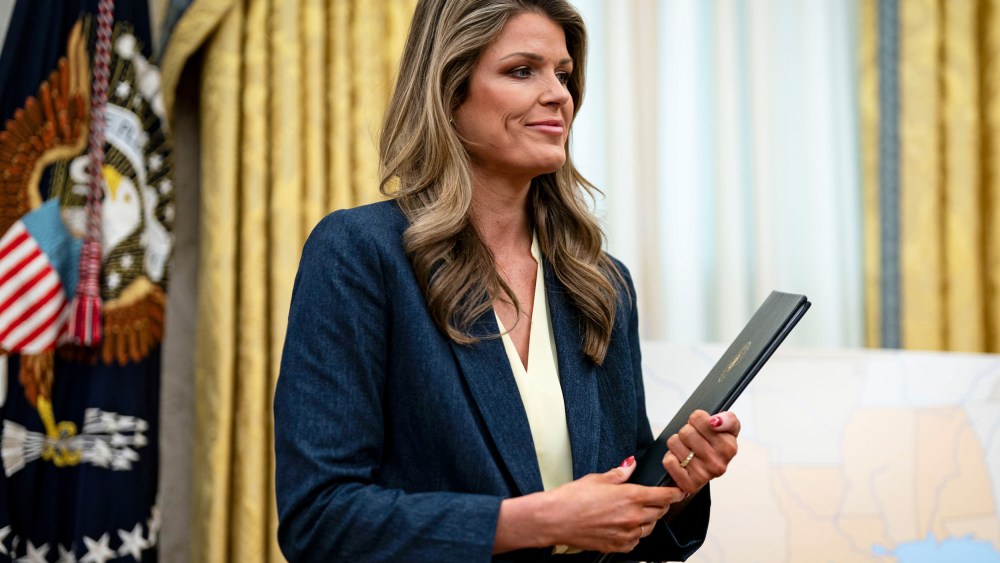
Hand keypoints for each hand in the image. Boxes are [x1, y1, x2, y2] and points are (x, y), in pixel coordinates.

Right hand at [541, 456, 687, 552]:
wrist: (555, 519)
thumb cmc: (572, 498)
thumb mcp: (598, 479)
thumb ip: (620, 474)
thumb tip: (631, 465)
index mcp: (631, 497)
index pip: (665, 496)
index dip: (675, 492)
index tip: (680, 491)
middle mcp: (633, 517)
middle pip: (660, 512)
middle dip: (660, 504)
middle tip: (654, 498)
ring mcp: (627, 535)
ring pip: (649, 528)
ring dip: (648, 519)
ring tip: (635, 512)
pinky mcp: (618, 547)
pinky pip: (636, 541)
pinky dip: (635, 534)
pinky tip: (624, 526)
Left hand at [662, 410, 739, 494]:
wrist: (705, 472)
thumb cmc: (714, 447)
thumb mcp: (727, 430)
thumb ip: (728, 419)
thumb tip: (714, 422)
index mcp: (729, 448)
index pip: (698, 418)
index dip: (696, 419)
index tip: (703, 426)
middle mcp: (718, 464)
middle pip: (685, 431)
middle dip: (686, 431)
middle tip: (693, 439)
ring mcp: (703, 475)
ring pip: (674, 443)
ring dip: (677, 444)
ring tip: (687, 449)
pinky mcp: (688, 484)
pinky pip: (669, 461)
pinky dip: (671, 457)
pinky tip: (680, 461)